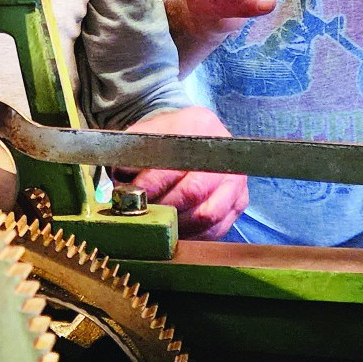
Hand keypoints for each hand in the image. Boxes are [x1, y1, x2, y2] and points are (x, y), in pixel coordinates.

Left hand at [121, 106, 247, 239]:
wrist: (188, 141)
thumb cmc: (162, 142)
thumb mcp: (144, 136)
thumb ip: (132, 154)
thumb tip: (124, 182)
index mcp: (200, 126)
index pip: (178, 162)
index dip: (153, 182)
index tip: (135, 194)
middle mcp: (225, 153)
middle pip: (194, 191)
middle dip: (163, 207)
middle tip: (143, 213)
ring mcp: (236, 180)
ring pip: (207, 215)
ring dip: (177, 224)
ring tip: (157, 223)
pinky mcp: (239, 203)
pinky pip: (216, 229)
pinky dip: (192, 235)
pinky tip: (174, 230)